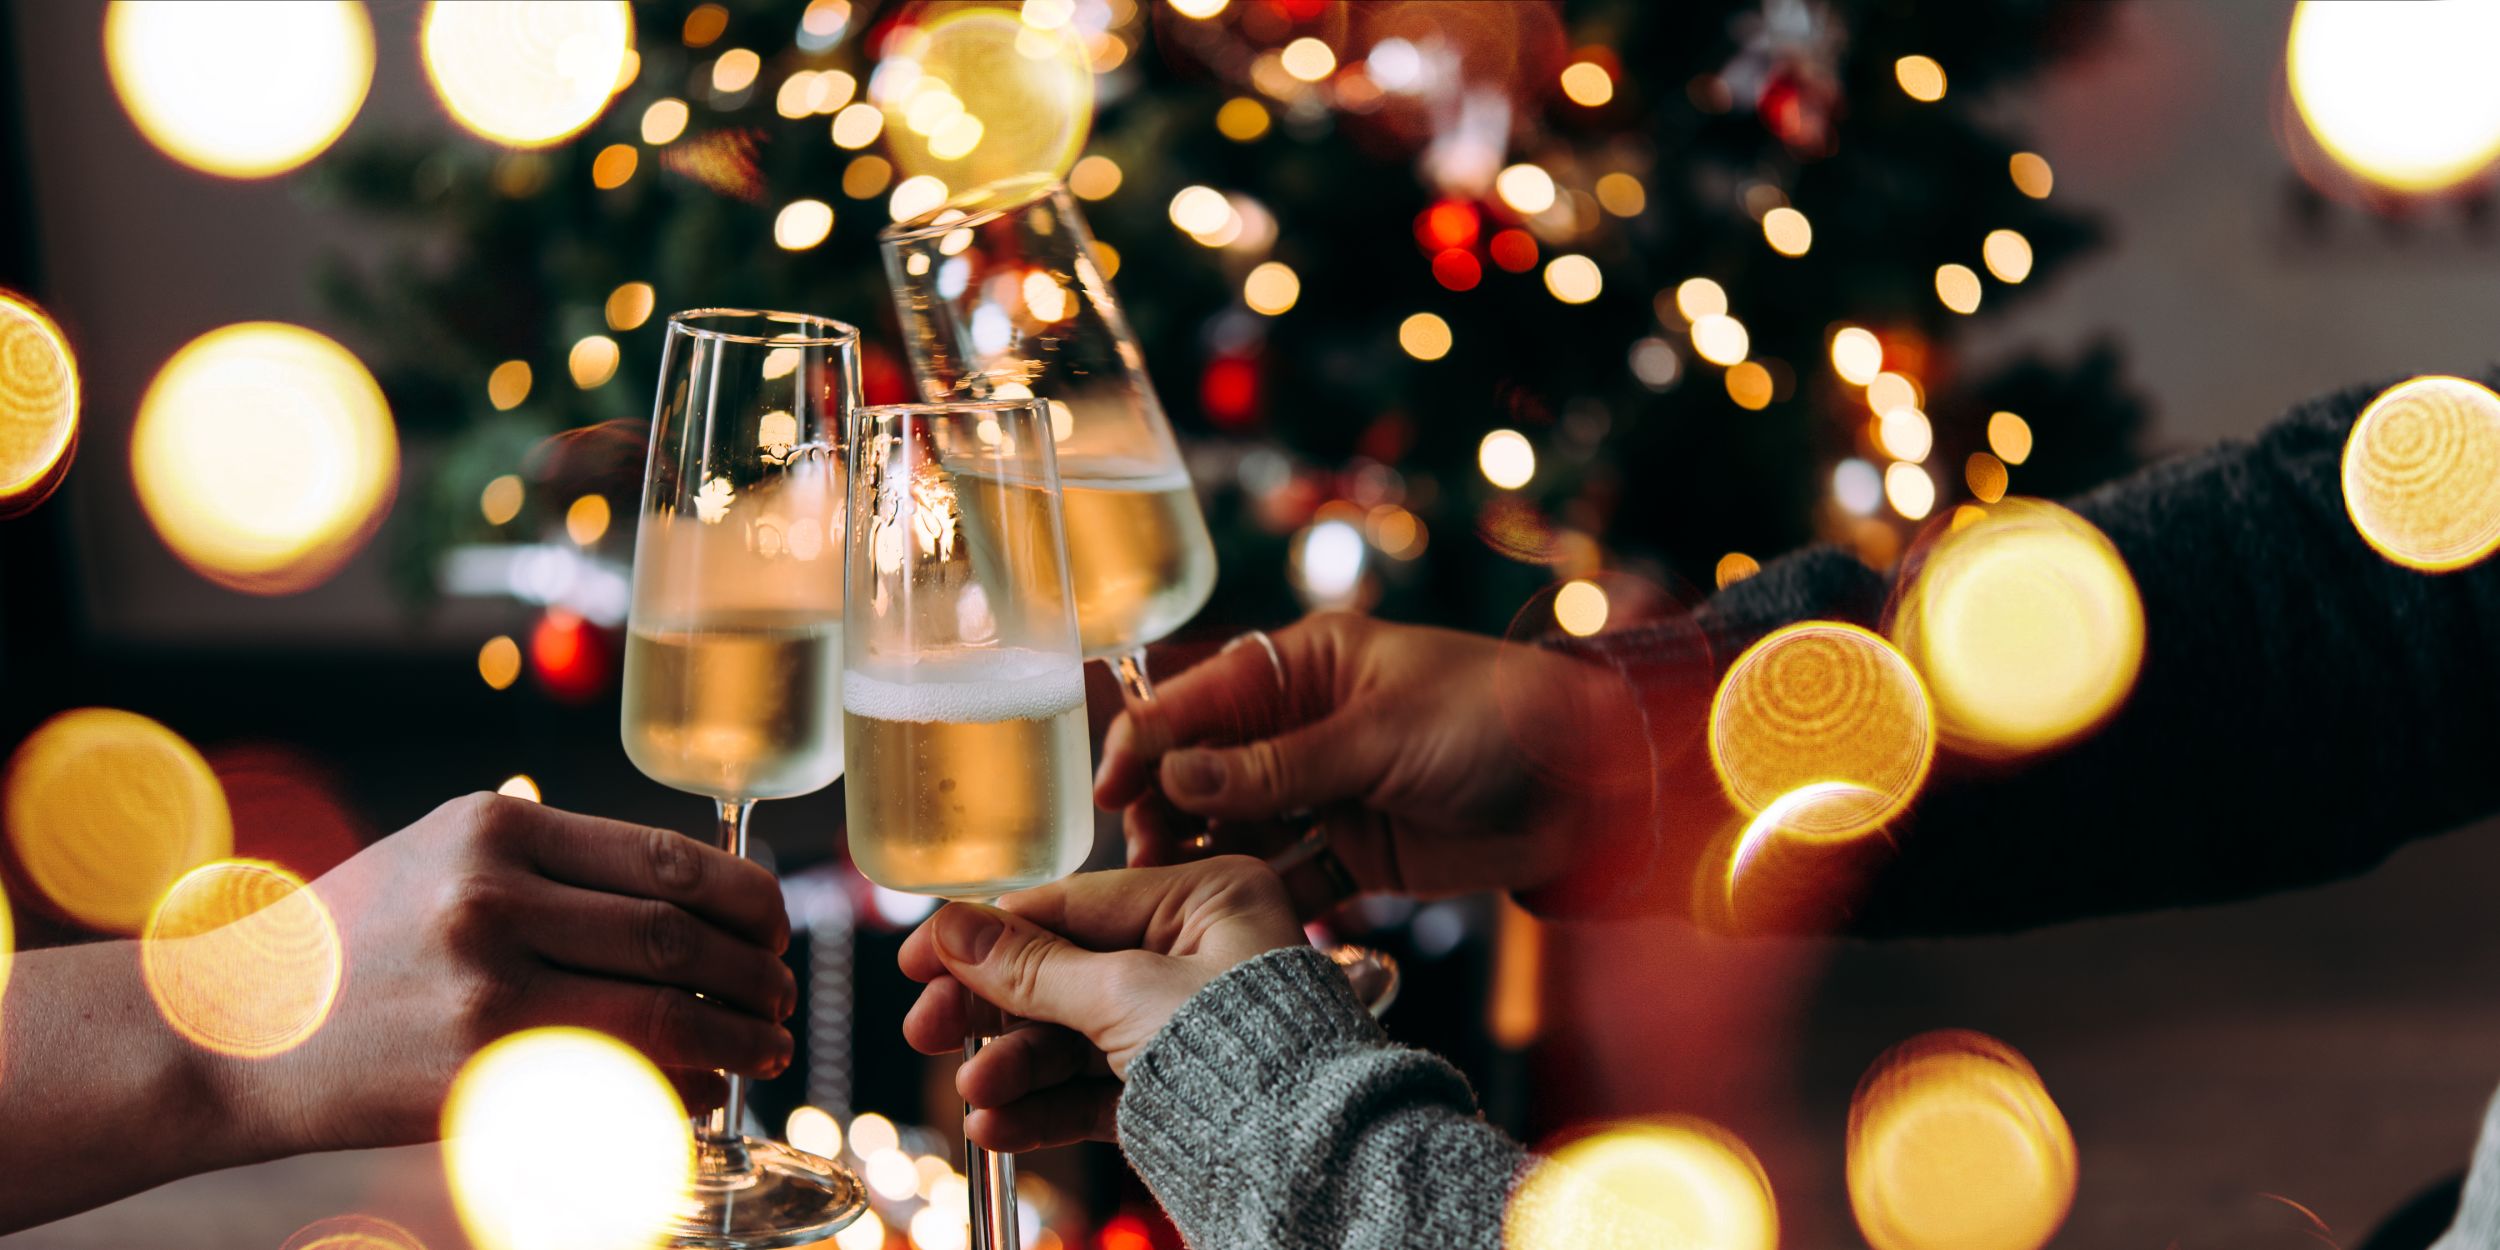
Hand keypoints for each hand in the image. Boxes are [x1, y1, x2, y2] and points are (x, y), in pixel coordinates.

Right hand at [246, 793, 795, 1153]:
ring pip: (664, 1006)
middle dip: (756, 968)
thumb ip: (561, 864)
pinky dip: (681, 1085)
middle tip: (781, 991)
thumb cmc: (365, 941)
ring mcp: (485, 986)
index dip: (748, 897)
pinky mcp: (477, 1068)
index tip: (775, 925)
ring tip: (768, 1043)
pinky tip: (704, 1088)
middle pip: (679, 930)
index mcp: (498, 829)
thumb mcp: (450, 857)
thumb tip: (701, 894)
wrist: (243, 1030)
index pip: (668, 857)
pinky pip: (616, 1076)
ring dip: (740, 1031)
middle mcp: (494, 897)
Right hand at [896, 857, 1303, 1152]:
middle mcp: (1201, 952)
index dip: (989, 931)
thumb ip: (1032, 966)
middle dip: (995, 1010)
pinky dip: (1046, 1107)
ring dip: (1015, 1068)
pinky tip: (998, 1128)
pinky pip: (1096, 1089)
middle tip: (927, 1030)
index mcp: (1209, 897)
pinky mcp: (1180, 1091)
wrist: (1309, 1165)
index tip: (920, 956)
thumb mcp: (1124, 995)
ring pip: (1076, 1037)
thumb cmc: (1244, 1054)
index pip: (1074, 903)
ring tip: (974, 1096)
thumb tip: (954, 927)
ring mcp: (1189, 1024)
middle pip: (1066, 972)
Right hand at [1094, 613, 1650, 902]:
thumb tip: (1178, 772)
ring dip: (1200, 854)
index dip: (1147, 741)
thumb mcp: (1381, 734)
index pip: (1200, 699)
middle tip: (1141, 854)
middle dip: (1165, 806)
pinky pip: (1286, 874)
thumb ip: (1278, 763)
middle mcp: (1303, 726)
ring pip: (1235, 825)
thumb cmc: (1496, 719)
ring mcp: (1326, 791)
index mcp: (1306, 666)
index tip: (1111, 790)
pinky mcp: (1354, 852)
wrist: (1591, 786)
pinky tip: (1223, 921)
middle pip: (1204, 767)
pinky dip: (1255, 895)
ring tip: (1166, 893)